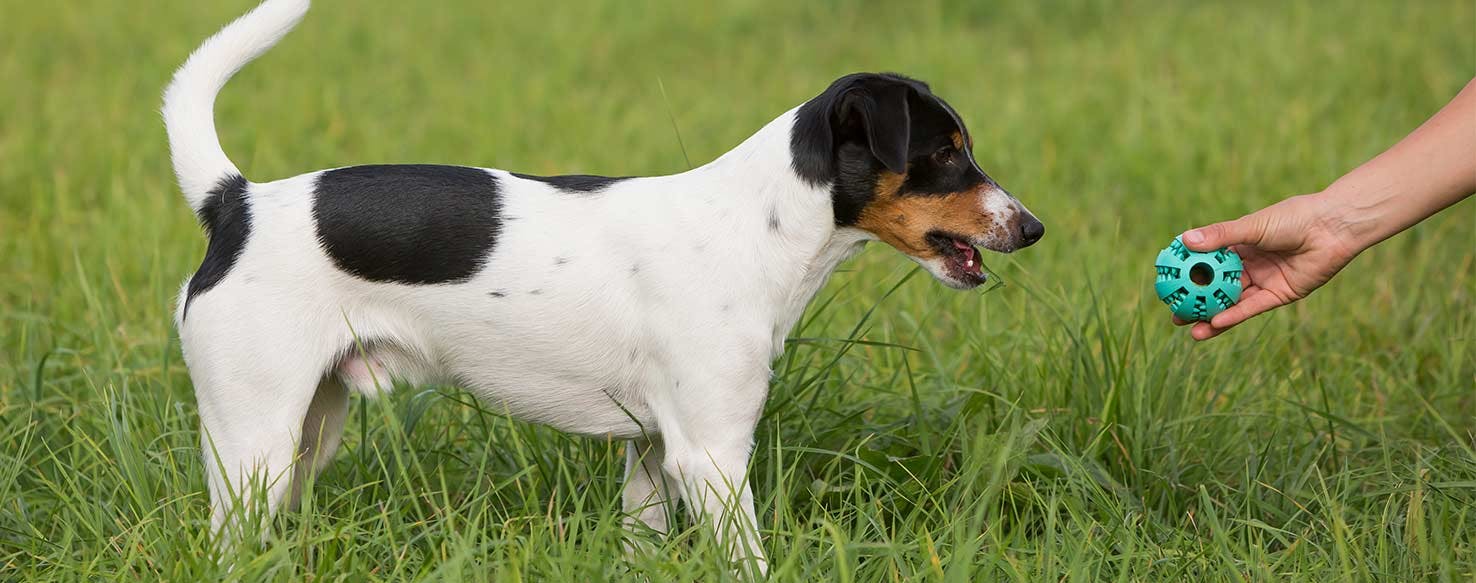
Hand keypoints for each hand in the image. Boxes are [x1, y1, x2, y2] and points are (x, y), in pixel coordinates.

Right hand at [1173, 193, 1362, 339]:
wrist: (1332, 227)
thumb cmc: (1293, 218)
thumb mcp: (1251, 227)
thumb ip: (1220, 236)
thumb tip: (1184, 240)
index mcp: (1240, 246)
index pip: (1207, 263)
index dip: (1187, 274)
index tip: (1166, 284)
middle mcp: (1250, 265)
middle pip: (1216, 288)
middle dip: (1195, 302)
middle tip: (1173, 313)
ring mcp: (1263, 281)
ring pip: (1232, 302)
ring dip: (1211, 316)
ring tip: (1189, 327)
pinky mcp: (1280, 295)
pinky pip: (1252, 308)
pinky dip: (1234, 316)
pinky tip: (1215, 323)